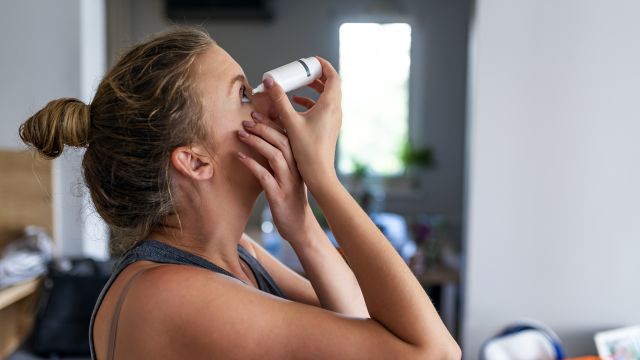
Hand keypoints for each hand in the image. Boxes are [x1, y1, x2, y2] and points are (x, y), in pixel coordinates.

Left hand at [236, 111, 317, 244]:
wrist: (300, 226)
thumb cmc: (291, 200)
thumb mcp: (289, 177)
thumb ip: (280, 161)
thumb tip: (265, 144)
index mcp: (299, 163)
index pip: (287, 136)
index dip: (272, 123)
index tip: (256, 114)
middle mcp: (296, 169)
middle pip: (282, 141)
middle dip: (263, 128)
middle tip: (246, 120)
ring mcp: (288, 182)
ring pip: (275, 155)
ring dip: (257, 142)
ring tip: (241, 134)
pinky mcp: (278, 195)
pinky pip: (265, 176)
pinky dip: (252, 165)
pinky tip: (240, 157)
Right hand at [261, 57, 341, 190]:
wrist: (319, 173)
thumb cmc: (307, 150)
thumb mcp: (290, 122)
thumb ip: (279, 100)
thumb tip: (270, 81)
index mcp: (330, 105)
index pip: (333, 76)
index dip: (324, 65)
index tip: (312, 60)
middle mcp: (335, 110)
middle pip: (331, 85)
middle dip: (317, 75)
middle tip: (303, 70)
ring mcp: (334, 119)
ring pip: (327, 97)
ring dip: (314, 89)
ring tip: (299, 84)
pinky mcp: (329, 127)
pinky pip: (324, 108)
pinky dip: (312, 102)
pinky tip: (298, 104)